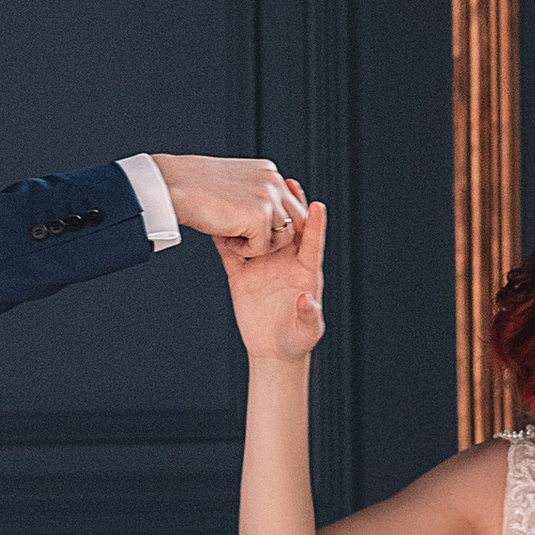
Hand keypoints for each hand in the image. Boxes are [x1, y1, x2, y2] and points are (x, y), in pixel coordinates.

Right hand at [149, 152, 298, 258]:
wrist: (171, 185)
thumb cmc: (192, 187)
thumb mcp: (232, 184)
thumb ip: (253, 194)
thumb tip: (264, 216)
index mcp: (268, 172)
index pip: (290, 204)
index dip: (275, 223)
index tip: (253, 230)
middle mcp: (273, 182)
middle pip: (296, 221)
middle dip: (275, 236)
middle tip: (246, 238)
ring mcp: (269, 198)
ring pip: (282, 238)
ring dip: (257, 244)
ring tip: (230, 234)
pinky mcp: (260, 216)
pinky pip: (262, 249)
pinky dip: (243, 250)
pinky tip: (223, 236)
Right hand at [217, 189, 325, 364]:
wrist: (273, 352)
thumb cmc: (297, 341)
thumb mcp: (307, 330)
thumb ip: (310, 315)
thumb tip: (308, 300)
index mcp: (305, 273)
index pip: (312, 244)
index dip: (316, 224)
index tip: (317, 204)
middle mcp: (284, 264)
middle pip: (287, 229)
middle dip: (288, 205)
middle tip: (285, 181)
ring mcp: (262, 268)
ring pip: (259, 234)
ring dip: (256, 214)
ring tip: (252, 190)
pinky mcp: (242, 277)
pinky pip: (231, 254)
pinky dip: (224, 239)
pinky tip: (217, 222)